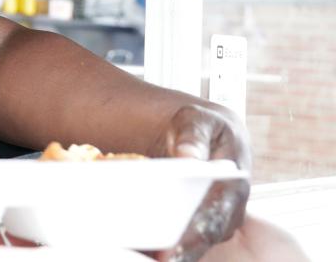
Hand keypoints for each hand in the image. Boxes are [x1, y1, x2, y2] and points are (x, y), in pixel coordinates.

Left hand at [149, 104, 250, 261]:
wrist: (208, 135)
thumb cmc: (202, 128)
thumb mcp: (197, 121)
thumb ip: (193, 136)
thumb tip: (189, 156)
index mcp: (232, 187)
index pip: (213, 218)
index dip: (192, 238)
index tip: (171, 253)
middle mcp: (228, 212)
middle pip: (201, 240)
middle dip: (177, 253)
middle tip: (149, 259)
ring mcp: (215, 223)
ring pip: (192, 245)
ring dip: (168, 253)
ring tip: (138, 255)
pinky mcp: (199, 226)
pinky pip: (181, 240)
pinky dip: (161, 245)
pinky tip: (138, 247)